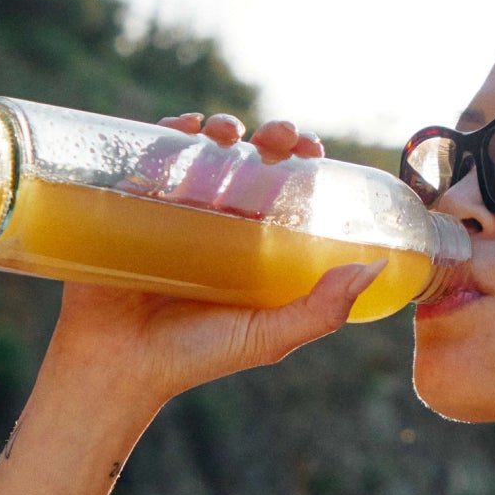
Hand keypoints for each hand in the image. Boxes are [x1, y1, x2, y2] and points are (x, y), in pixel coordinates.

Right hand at [37, 113, 374, 404]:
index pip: (285, 188)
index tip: (313, 150)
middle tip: (279, 137)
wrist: (119, 368)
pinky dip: (166, 133)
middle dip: (269, 137)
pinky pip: (147, 159)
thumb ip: (322, 311)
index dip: (302, 160)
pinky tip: (184, 128)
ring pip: (202, 152)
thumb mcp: (269, 336)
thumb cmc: (196, 356)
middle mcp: (214, 220)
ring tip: (229, 133)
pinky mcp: (126, 205)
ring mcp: (170, 210)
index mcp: (252, 243)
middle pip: (248, 161)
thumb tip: (376, 267)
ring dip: (220, 127)